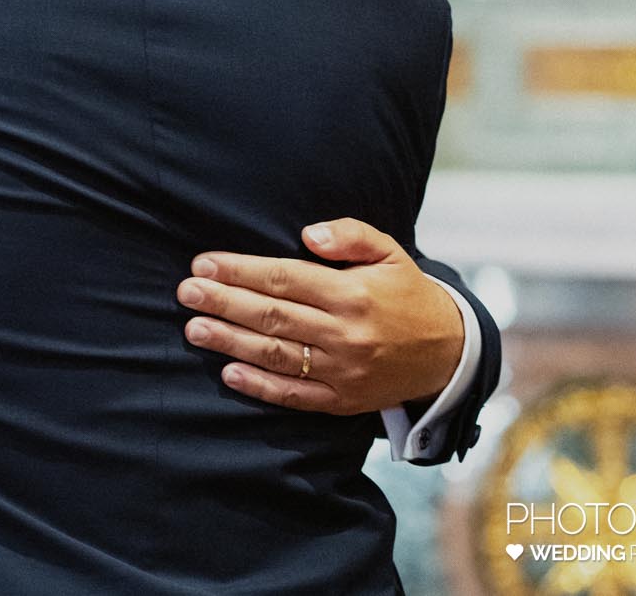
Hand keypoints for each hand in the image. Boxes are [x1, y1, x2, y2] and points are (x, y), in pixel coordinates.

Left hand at [176, 218, 462, 415]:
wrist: (449, 352)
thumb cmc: (407, 294)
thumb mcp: (390, 251)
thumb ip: (350, 235)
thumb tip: (307, 235)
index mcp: (353, 294)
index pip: (284, 279)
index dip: (241, 270)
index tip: (204, 263)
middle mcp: (346, 334)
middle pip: (273, 316)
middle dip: (224, 302)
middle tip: (186, 292)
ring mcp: (343, 371)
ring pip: (277, 355)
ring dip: (230, 342)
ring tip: (194, 328)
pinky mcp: (343, 401)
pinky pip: (295, 396)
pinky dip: (260, 386)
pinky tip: (229, 372)